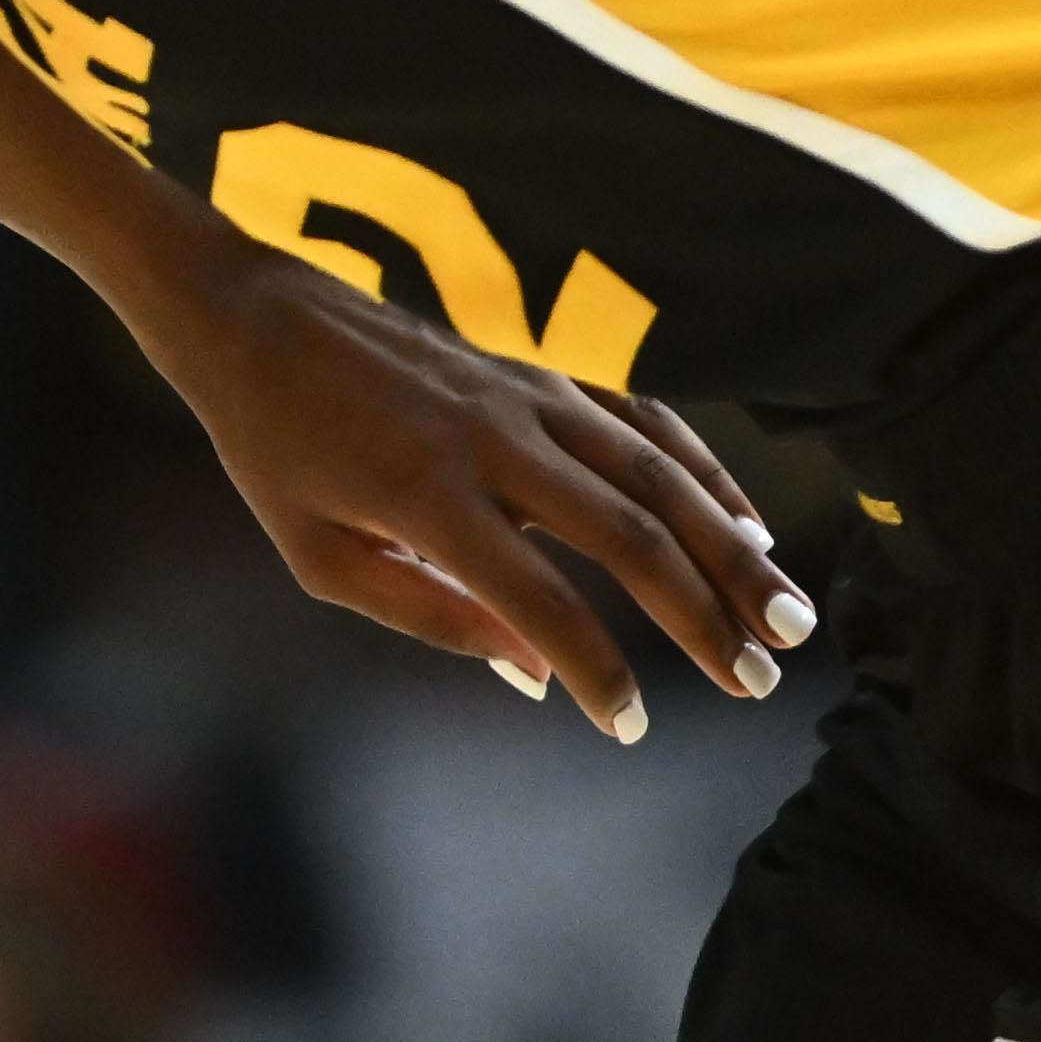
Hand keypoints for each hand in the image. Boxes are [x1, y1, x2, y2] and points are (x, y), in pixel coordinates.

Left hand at [120, 213, 801, 737]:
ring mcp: (529, 392)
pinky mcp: (543, 365)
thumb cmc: (276, 450)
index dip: (597, 672)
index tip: (631, 727)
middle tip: (758, 686)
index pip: (540, 603)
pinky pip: (646, 420)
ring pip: (660, 475)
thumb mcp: (318, 556)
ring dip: (732, 552)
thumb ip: (428, 618)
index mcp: (426, 498)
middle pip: (631, 535)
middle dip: (706, 616)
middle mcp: (494, 439)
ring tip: (785, 623)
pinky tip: (748, 529)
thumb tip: (535, 677)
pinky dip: (707, 475)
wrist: (255, 314)